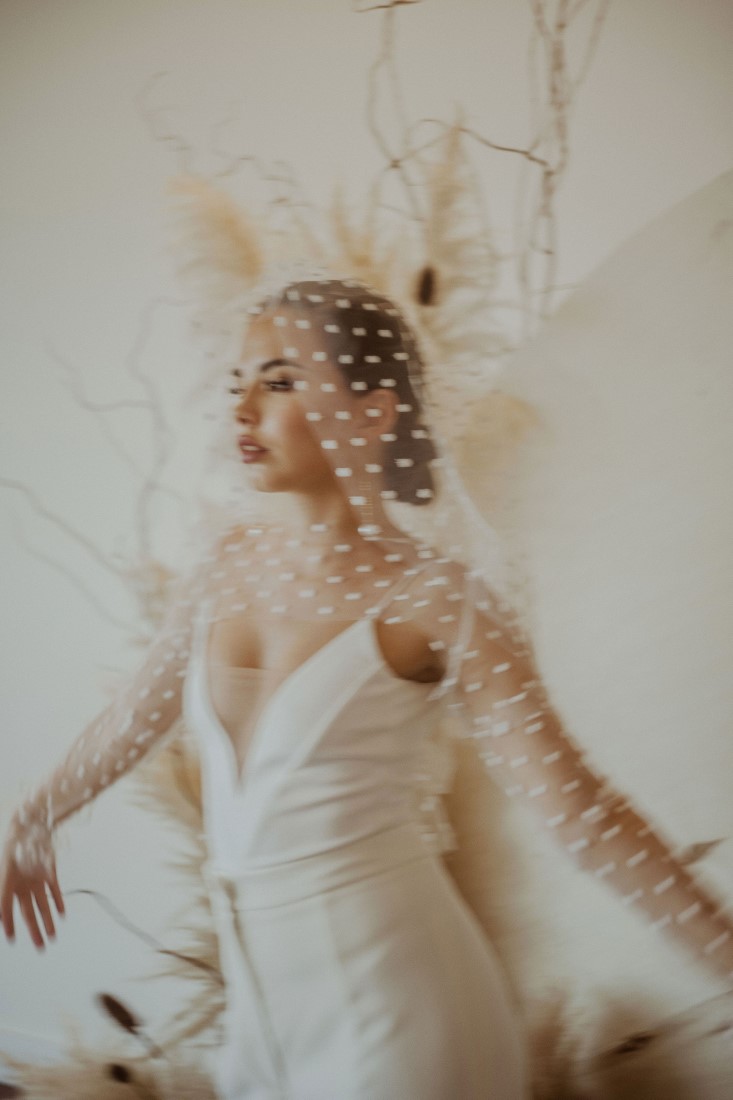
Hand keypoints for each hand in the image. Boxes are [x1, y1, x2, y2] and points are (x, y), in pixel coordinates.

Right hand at [0, 819, 64, 948]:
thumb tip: (2, 916)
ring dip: (48, 920)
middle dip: (34, 930)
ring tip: (52, 937)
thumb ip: (2, 896)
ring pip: (42, 905)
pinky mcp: (49, 871)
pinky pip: (54, 889)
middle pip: (28, 912)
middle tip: (40, 948)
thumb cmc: (15, 845)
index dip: (8, 925)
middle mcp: (21, 884)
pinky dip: (58, 901)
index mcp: (6, 884)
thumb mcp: (5, 875)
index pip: (7, 910)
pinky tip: (62, 914)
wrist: (31, 824)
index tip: (11, 939)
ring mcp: (35, 878)